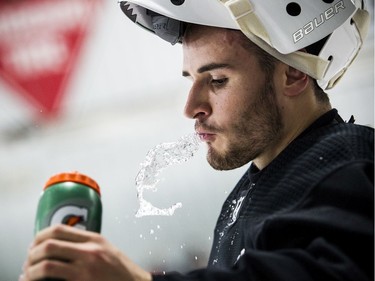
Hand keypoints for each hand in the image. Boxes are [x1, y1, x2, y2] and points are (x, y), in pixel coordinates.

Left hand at [20, 224, 151, 280]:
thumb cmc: (123, 272)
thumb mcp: (107, 249)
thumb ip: (87, 244)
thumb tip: (62, 244)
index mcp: (95, 239)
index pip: (59, 229)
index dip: (40, 236)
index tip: (35, 243)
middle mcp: (90, 252)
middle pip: (49, 245)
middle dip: (32, 254)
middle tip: (29, 261)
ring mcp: (85, 270)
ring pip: (46, 265)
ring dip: (32, 270)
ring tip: (30, 274)